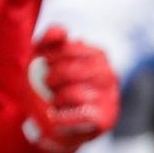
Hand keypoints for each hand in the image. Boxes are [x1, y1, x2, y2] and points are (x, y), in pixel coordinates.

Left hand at [28, 29, 120, 152]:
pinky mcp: (106, 120)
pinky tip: (54, 116)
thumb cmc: (48, 85)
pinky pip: (84, 116)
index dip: (52, 56)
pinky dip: (64, 117)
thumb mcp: (43, 59)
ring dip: (58, 98)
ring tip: (55, 101)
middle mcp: (109, 75)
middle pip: (75, 71)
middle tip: (46, 83)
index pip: (73, 50)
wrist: (50, 121)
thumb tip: (61, 31)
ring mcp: (110, 98)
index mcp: (98, 56)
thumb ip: (49, 40)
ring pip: (77, 94)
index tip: (43, 63)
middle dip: (54, 77)